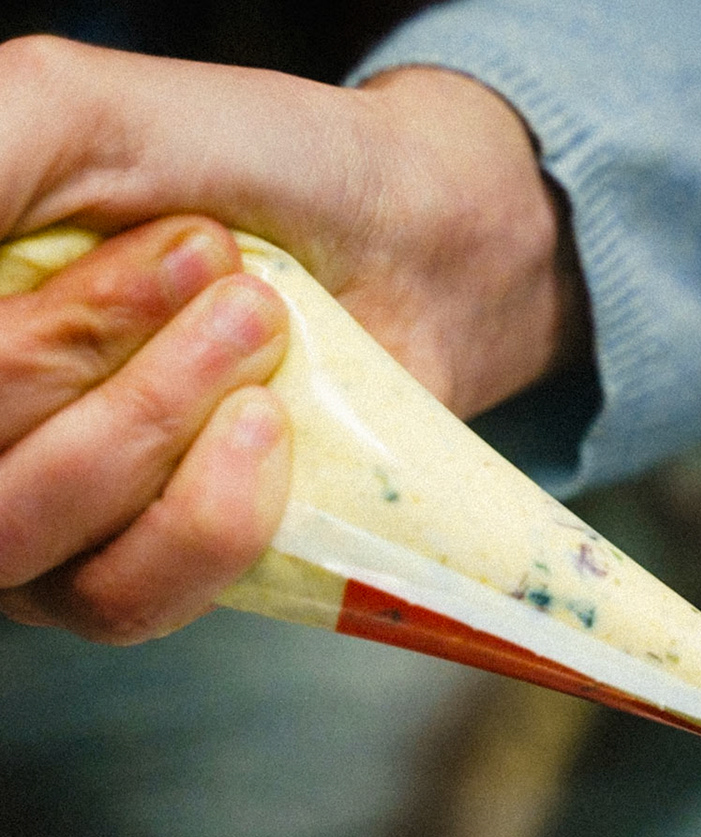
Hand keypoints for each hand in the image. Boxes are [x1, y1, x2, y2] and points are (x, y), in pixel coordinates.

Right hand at [0, 36, 583, 640]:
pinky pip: (125, 597)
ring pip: (22, 528)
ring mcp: (36, 523)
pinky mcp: (141, 584)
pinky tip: (266, 427)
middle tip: (212, 267)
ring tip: (254, 326)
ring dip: (153, 417)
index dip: (24, 338)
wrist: (400, 237)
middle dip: (90, 351)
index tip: (159, 246)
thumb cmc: (239, 167)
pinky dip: (207, 512)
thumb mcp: (74, 112)